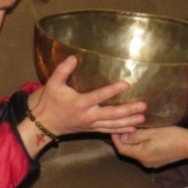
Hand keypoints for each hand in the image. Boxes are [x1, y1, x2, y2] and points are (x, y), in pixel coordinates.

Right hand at [26, 55, 146, 138]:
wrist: (45, 124)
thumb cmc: (50, 102)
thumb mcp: (53, 84)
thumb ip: (63, 70)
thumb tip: (74, 57)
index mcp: (80, 103)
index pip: (99, 96)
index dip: (112, 90)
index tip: (126, 85)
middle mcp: (88, 115)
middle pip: (111, 114)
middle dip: (128, 110)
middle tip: (143, 106)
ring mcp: (91, 124)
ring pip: (112, 124)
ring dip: (128, 121)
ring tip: (143, 118)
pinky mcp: (92, 129)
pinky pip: (108, 130)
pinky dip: (121, 130)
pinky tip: (133, 128)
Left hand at [112, 126, 187, 168]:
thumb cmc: (171, 136)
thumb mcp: (151, 132)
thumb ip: (135, 135)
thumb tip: (121, 135)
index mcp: (140, 155)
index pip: (121, 148)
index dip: (115, 138)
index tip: (115, 126)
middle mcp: (144, 162)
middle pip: (128, 151)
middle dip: (124, 138)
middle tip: (123, 125)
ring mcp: (152, 163)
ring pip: (137, 151)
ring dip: (133, 141)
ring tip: (134, 128)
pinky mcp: (158, 161)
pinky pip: (145, 153)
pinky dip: (141, 144)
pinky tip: (145, 135)